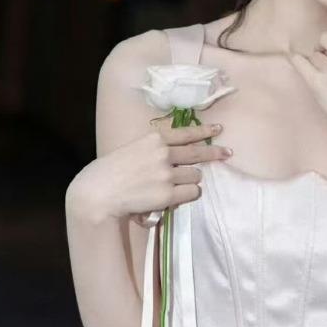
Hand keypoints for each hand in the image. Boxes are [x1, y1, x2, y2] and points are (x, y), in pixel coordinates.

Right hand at [68, 123, 231, 222]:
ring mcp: (167, 174)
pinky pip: (191, 194)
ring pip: (195, 176)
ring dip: (191, 181)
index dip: (205, 131)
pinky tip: (176, 197)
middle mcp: (164, 153)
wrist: (98, 193)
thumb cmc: (111, 172)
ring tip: (176, 186)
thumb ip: (154, 149)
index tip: (218, 129)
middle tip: (227, 153)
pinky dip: (187, 195)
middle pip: (198, 153)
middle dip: (215, 153)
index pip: (186, 133)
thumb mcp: (133, 149)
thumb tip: (175, 153)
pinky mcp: (168, 194)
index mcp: (154, 139)